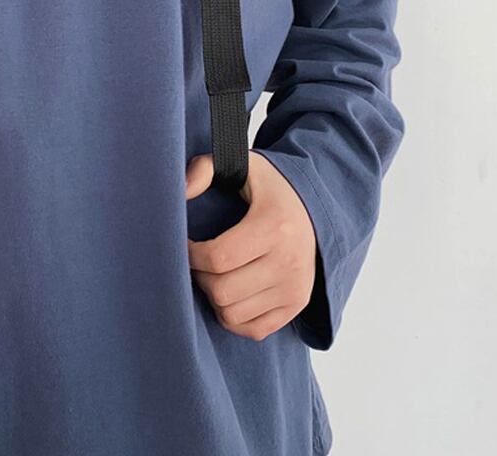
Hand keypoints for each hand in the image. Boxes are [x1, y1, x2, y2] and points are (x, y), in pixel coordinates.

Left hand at [186, 150, 315, 341]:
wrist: (316, 209)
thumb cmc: (270, 188)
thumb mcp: (243, 166)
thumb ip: (204, 169)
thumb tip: (180, 190)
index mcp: (274, 225)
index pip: (217, 257)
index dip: (190, 254)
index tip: (186, 242)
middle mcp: (289, 262)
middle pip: (222, 291)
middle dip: (200, 276)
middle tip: (199, 259)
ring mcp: (295, 289)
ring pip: (232, 314)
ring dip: (214, 296)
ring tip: (214, 274)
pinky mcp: (296, 306)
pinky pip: (252, 329)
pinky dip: (233, 316)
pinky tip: (230, 292)